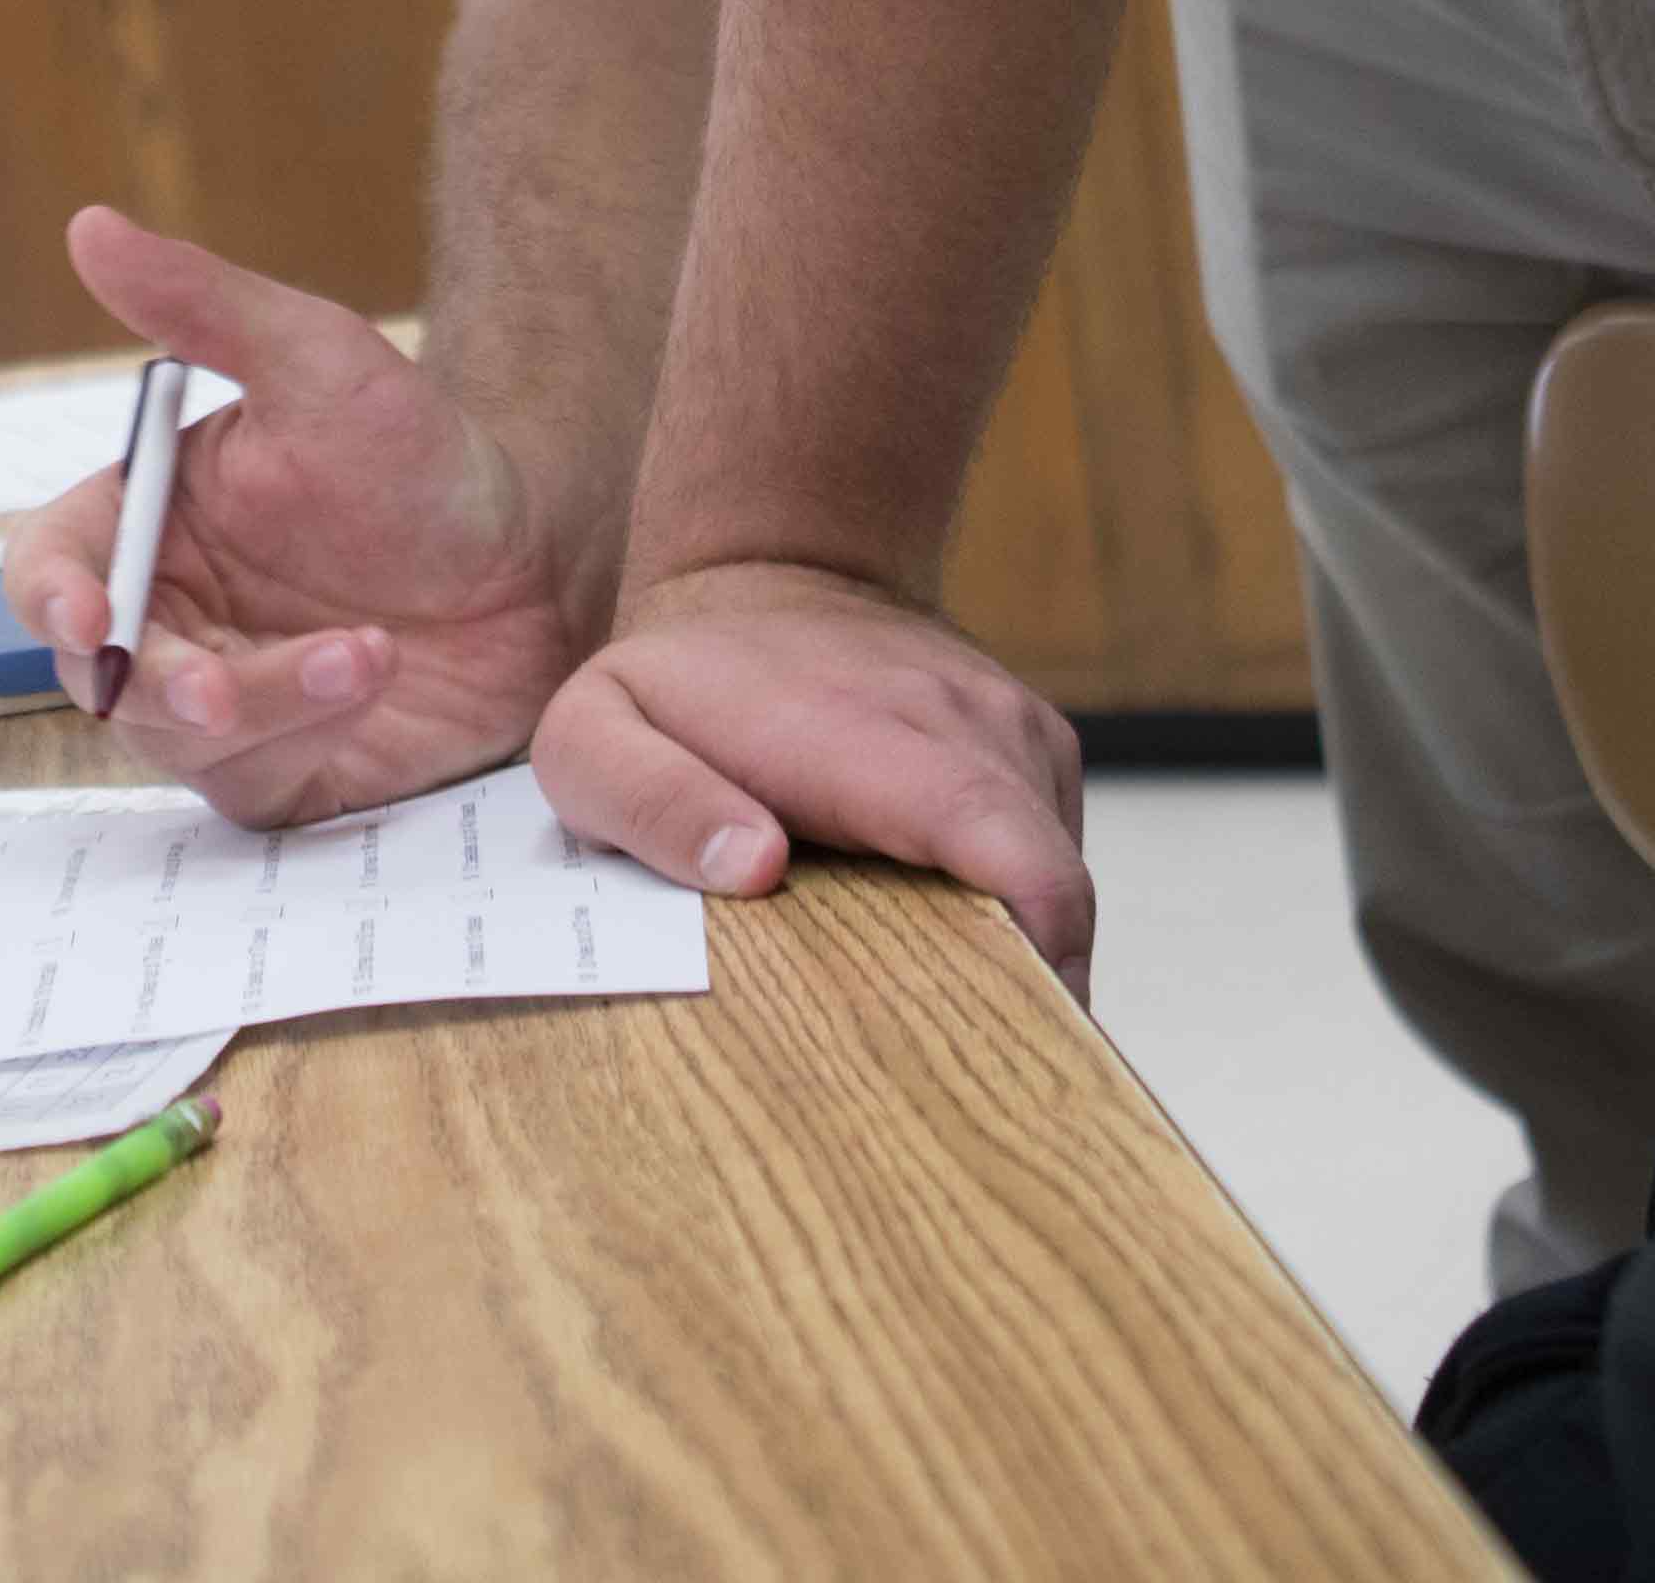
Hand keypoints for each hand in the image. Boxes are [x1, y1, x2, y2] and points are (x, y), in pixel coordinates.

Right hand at [2, 208, 577, 827]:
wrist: (539, 557)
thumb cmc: (419, 451)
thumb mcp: (319, 358)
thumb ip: (202, 304)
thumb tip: (88, 224)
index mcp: (148, 523)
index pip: (49, 567)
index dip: (50, 595)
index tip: (88, 614)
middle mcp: (168, 615)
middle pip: (98, 673)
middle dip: (160, 682)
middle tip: (222, 688)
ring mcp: (219, 697)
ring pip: (176, 736)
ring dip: (264, 700)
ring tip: (367, 652)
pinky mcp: (282, 765)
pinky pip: (252, 778)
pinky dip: (306, 735)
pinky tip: (373, 677)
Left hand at [529, 562, 1093, 996]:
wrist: (771, 572)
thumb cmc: (677, 679)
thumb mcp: (598, 736)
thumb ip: (653, 804)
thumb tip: (756, 870)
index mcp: (861, 735)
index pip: (992, 837)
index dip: (1033, 949)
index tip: (1015, 1041)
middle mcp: (961, 721)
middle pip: (1047, 884)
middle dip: (1028, 992)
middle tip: (955, 1082)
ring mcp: (1009, 725)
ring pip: (1056, 873)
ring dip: (1018, 951)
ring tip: (939, 1013)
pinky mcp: (1030, 741)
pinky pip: (1051, 846)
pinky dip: (1018, 905)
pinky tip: (947, 932)